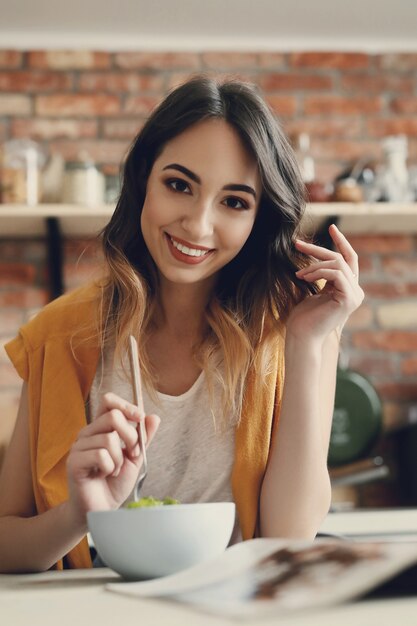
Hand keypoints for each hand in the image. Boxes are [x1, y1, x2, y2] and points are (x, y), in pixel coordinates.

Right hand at [66, 392, 159, 523]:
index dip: (126, 406)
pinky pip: (101, 456)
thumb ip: (143, 437)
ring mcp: (79, 446)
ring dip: (119, 459)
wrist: (102, 509)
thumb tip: (154, 417)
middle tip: (131, 454)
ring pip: (109, 439)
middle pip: (113, 416)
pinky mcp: (74, 462)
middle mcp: (87, 433)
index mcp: (100, 427)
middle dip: (131, 437)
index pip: (108, 401)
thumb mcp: (135, 457)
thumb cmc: (115, 482)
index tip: (140, 418)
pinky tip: (104, 475)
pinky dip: (110, 468)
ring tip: (114, 470)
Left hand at [286, 224, 363, 341]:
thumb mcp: (313, 291)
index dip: (341, 241)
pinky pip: (336, 273)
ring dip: (314, 265)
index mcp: (347, 289)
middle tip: (297, 243)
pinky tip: (305, 279)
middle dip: (318, 249)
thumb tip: (317, 259)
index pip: (348, 259)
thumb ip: (320, 276)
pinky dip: (318, 272)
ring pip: (338, 264)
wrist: (302, 336)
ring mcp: (355, 295)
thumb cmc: (302, 318)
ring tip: (298, 274)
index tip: (331, 226)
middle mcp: (355, 291)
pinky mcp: (349, 299)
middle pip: (341, 258)